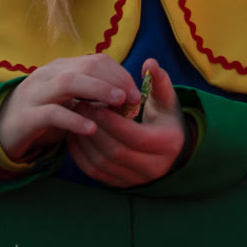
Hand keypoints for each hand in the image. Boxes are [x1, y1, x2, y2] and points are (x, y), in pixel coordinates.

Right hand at [0, 54, 140, 164]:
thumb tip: (126, 97)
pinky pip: (52, 113)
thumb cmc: (44, 113)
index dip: (119, 74)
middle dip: (114, 80)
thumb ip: (91, 94)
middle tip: (133, 99)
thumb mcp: (69, 99)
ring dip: (98, 90)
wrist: (2, 129)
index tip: (136, 92)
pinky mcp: (27, 116)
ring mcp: (36, 93)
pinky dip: (74, 119)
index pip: (96, 60)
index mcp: (61, 67)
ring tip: (118, 103)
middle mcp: (48, 75)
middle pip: (86, 67)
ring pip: (69, 83)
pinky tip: (92, 129)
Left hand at [68, 59, 187, 187]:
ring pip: (102, 163)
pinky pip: (94, 172)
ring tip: (75, 118)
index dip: (111, 120)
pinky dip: (80, 155)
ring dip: (84, 141)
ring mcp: (135, 179)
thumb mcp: (167, 100)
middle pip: (115, 151)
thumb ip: (159, 81)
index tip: (96, 103)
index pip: (133, 136)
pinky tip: (74, 135)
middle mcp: (153, 167)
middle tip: (79, 107)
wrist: (171, 150)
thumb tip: (149, 62)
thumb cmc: (166, 119)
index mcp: (167, 144)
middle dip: (94, 128)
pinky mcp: (120, 184)